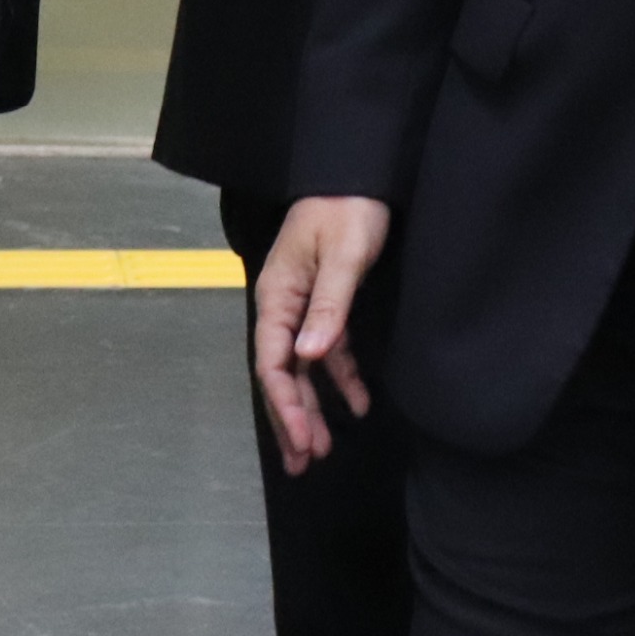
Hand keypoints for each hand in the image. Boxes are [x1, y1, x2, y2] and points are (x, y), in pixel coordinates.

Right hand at [250, 196, 391, 474]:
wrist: (362, 172)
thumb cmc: (348, 207)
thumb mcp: (342, 255)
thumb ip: (327, 306)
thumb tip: (308, 357)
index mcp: (277, 295)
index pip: (272, 361)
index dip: (285, 403)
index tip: (302, 438)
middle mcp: (284, 305)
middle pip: (282, 373)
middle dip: (292, 418)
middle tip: (303, 463)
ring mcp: (305, 306)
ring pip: (304, 367)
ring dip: (313, 406)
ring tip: (323, 449)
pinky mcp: (329, 303)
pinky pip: (329, 350)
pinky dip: (341, 378)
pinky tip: (357, 404)